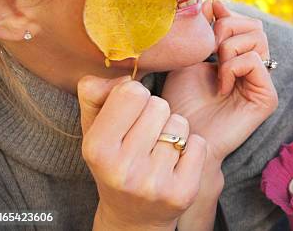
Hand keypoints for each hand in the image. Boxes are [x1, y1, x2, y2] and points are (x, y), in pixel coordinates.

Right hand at [77, 75, 206, 230]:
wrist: (133, 216)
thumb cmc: (115, 160)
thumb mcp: (94, 128)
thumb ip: (95, 93)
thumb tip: (124, 76)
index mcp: (97, 149)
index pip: (132, 92)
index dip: (136, 96)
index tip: (131, 112)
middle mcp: (123, 169)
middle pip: (160, 105)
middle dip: (157, 113)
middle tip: (147, 134)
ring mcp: (154, 184)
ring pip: (180, 123)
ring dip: (174, 130)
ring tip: (160, 149)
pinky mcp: (182, 192)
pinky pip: (199, 143)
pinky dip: (192, 147)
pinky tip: (176, 162)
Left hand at [162, 0, 277, 163]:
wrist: (180, 136)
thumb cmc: (178, 101)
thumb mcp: (187, 56)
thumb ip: (203, 29)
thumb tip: (215, 1)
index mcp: (237, 57)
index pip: (245, 21)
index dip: (227, 13)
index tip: (209, 11)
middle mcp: (253, 68)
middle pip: (255, 26)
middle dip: (227, 28)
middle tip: (209, 50)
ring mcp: (262, 82)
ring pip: (257, 39)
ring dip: (228, 48)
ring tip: (214, 69)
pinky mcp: (267, 97)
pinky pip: (256, 61)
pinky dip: (233, 67)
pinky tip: (220, 86)